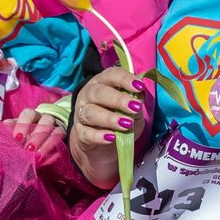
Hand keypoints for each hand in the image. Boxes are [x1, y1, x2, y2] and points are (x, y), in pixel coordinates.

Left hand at [5, 109, 63, 153]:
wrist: (42, 143)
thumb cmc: (25, 138)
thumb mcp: (17, 133)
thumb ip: (10, 130)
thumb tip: (4, 126)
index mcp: (31, 116)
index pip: (29, 114)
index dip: (23, 125)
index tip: (17, 138)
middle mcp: (45, 119)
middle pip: (45, 121)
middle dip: (36, 136)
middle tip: (28, 149)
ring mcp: (56, 127)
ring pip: (55, 130)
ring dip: (47, 143)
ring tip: (38, 155)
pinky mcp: (63, 136)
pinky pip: (62, 140)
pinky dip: (54, 147)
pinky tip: (48, 157)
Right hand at [68, 65, 144, 187]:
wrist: (105, 145)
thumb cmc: (120, 118)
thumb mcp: (132, 109)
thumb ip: (136, 102)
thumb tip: (140, 96)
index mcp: (102, 82)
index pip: (111, 75)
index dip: (125, 79)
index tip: (140, 87)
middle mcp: (88, 94)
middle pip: (99, 92)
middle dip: (118, 99)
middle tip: (135, 107)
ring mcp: (81, 113)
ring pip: (91, 112)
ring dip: (110, 118)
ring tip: (127, 124)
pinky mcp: (79, 132)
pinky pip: (87, 133)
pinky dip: (99, 136)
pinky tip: (112, 137)